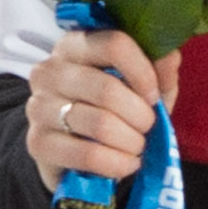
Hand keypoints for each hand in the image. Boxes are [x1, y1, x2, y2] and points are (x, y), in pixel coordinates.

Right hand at [25, 26, 180, 194]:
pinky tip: (127, 163)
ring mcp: (38, 106)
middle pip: (108, 89)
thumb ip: (160, 71)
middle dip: (141, 116)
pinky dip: (119, 163)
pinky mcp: (38, 143)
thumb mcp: (145, 87)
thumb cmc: (118, 111)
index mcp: (75, 46)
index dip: (144, 73)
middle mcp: (49, 71)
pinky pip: (90, 154)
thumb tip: (168, 56)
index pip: (114, 45)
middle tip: (147, 127)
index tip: (153, 96)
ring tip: (137, 145)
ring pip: (101, 124)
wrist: (80, 153)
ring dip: (132, 142)